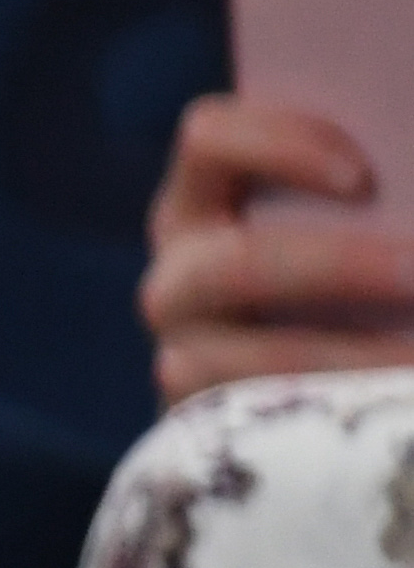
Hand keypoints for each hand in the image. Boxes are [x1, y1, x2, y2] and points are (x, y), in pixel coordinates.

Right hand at [144, 95, 413, 405]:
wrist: (308, 386)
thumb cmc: (346, 282)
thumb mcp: (346, 223)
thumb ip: (365, 195)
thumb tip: (407, 206)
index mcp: (202, 203)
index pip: (208, 140)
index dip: (279, 146)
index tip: (364, 180)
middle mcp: (176, 279)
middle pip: (234, 262)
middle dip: (340, 268)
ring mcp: (182, 357)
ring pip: (245, 358)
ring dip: (351, 356)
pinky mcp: (205, 427)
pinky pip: (263, 419)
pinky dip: (336, 409)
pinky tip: (390, 402)